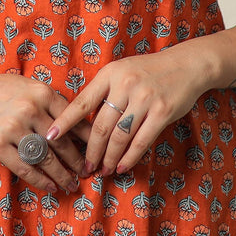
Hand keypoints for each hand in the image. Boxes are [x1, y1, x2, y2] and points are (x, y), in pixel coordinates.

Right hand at [0, 73, 90, 194]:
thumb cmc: (0, 90)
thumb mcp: (29, 87)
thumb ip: (52, 104)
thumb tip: (78, 127)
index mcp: (42, 92)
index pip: (72, 119)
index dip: (87, 139)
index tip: (96, 152)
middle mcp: (30, 109)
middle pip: (61, 142)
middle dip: (76, 161)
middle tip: (86, 173)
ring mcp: (13, 128)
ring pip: (45, 158)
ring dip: (62, 175)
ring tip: (71, 184)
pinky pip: (25, 168)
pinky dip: (40, 180)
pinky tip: (51, 187)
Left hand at [46, 46, 210, 177]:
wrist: (185, 65)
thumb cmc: (147, 71)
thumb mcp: (121, 72)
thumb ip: (103, 92)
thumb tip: (80, 123)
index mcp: (109, 74)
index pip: (82, 102)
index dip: (65, 122)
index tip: (50, 137)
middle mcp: (125, 85)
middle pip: (100, 126)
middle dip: (91, 151)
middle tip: (85, 167)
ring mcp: (144, 98)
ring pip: (119, 137)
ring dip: (109, 158)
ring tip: (104, 170)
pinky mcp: (162, 112)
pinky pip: (141, 141)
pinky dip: (129, 157)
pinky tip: (122, 166)